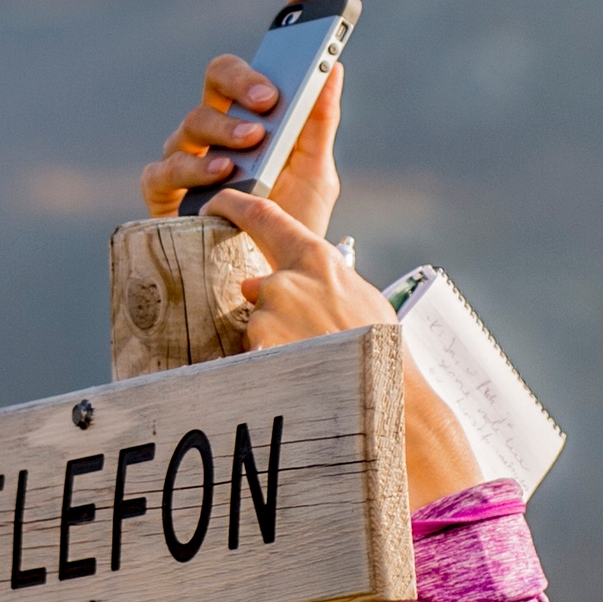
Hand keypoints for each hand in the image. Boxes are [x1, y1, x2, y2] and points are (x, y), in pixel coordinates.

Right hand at [137, 0, 342, 236]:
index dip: (289, 17)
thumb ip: (319, 122)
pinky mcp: (166, 190)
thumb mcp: (315, 173)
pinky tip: (220, 172)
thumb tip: (335, 67)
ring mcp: (190, 154)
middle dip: (245, 78)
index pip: (266, 57)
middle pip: (220, 75)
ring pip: (195, 117)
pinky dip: (193, 165)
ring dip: (226, 127)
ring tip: (254, 142)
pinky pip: (166, 166)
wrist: (267, 278)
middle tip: (272, 98)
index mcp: (257, 112)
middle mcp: (219, 125)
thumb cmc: (288, 222)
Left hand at [202, 185, 482, 506]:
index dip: (234, 206)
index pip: (264, 217)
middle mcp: (286, 282)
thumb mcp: (358, 297)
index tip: (215, 204)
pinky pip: (256, 354)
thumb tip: (264, 284)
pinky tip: (301, 375)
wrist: (387, 397)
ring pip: (260, 325)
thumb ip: (313, 281)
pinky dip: (273, 364)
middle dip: (276, 312)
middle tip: (311, 340)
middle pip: (261, 288)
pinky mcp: (258, 351)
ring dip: (278, 342)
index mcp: (317, 260)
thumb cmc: (380, 347)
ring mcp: (269, 318)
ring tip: (316, 360)